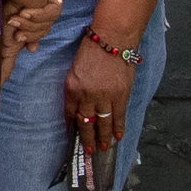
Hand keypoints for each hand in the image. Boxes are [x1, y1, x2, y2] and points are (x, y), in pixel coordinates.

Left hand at [61, 35, 134, 157]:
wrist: (112, 39)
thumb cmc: (91, 51)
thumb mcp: (75, 70)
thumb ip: (76, 89)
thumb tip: (78, 108)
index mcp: (72, 88)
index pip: (70, 113)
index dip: (72, 126)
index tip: (73, 136)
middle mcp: (87, 95)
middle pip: (86, 122)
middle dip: (86, 139)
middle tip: (88, 151)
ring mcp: (105, 96)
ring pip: (103, 123)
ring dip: (102, 137)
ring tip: (102, 148)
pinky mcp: (121, 94)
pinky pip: (119, 116)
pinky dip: (118, 128)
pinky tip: (117, 137)